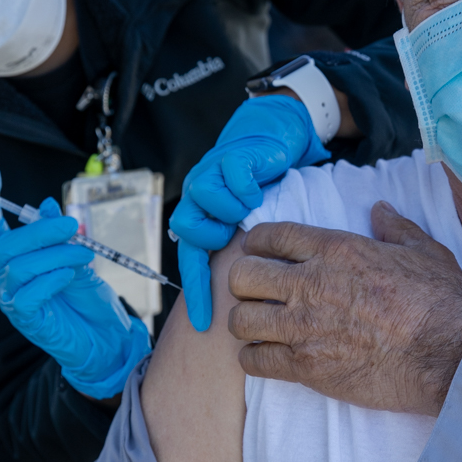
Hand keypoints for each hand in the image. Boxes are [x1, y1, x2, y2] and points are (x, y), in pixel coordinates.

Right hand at [0, 165, 149, 399]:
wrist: (108, 337)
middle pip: (6, 246)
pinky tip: (69, 276)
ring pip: (20, 267)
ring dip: (56, 255)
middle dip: (40, 231)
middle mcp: (9, 278)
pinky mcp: (27, 321)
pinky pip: (28, 295)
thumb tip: (48, 205)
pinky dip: (50, 279)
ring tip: (85, 255)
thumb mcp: (79, 258)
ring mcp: (14, 300)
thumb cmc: (90, 299)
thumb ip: (60, 236)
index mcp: (18, 259)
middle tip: (73, 226)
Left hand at [170, 94, 329, 331]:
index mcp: (204, 220)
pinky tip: (256, 193)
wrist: (274, 137)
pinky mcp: (229, 156)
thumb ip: (253, 257)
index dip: (197, 293)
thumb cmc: (267, 186)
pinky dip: (243, 189)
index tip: (205, 324)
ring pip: (202, 200)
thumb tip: (262, 300)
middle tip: (234, 235)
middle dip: (210, 238)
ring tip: (247, 211)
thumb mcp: (257, 226)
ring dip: (227, 211)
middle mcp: (200, 199)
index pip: (193, 263)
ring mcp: (211, 175)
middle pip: (186, 230)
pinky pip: (228, 177)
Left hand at [226, 201, 461, 415]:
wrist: (447, 355)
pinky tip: (271, 357)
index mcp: (334, 249)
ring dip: (248, 323)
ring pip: (240, 320)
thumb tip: (380, 209)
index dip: (257, 243)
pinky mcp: (304, 367)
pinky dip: (256, 360)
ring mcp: (303, 327)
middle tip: (261, 294)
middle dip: (246, 284)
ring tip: (264, 328)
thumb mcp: (424, 250)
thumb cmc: (441, 302)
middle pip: (241, 276)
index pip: (269, 235)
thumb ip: (395, 228)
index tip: (260, 253)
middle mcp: (310, 283)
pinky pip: (254, 361)